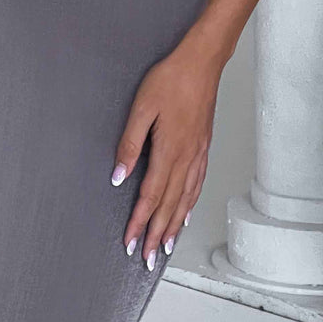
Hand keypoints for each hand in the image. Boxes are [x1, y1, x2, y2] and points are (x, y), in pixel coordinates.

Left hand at [110, 39, 221, 268]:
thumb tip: (119, 176)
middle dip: (156, 234)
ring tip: (164, 246)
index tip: (130, 241)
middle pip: (169, 205)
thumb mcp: (141, 107)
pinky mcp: (204, 146)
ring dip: (174, 225)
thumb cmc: (170, 79)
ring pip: (185, 199)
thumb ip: (129, 144)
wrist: (201, 63)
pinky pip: (197, 184)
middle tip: (146, 258)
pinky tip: (186, 212)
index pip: (151, 196)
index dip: (139, 221)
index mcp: (169, 150)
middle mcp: (186, 158)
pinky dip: (190, 204)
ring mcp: (198, 153)